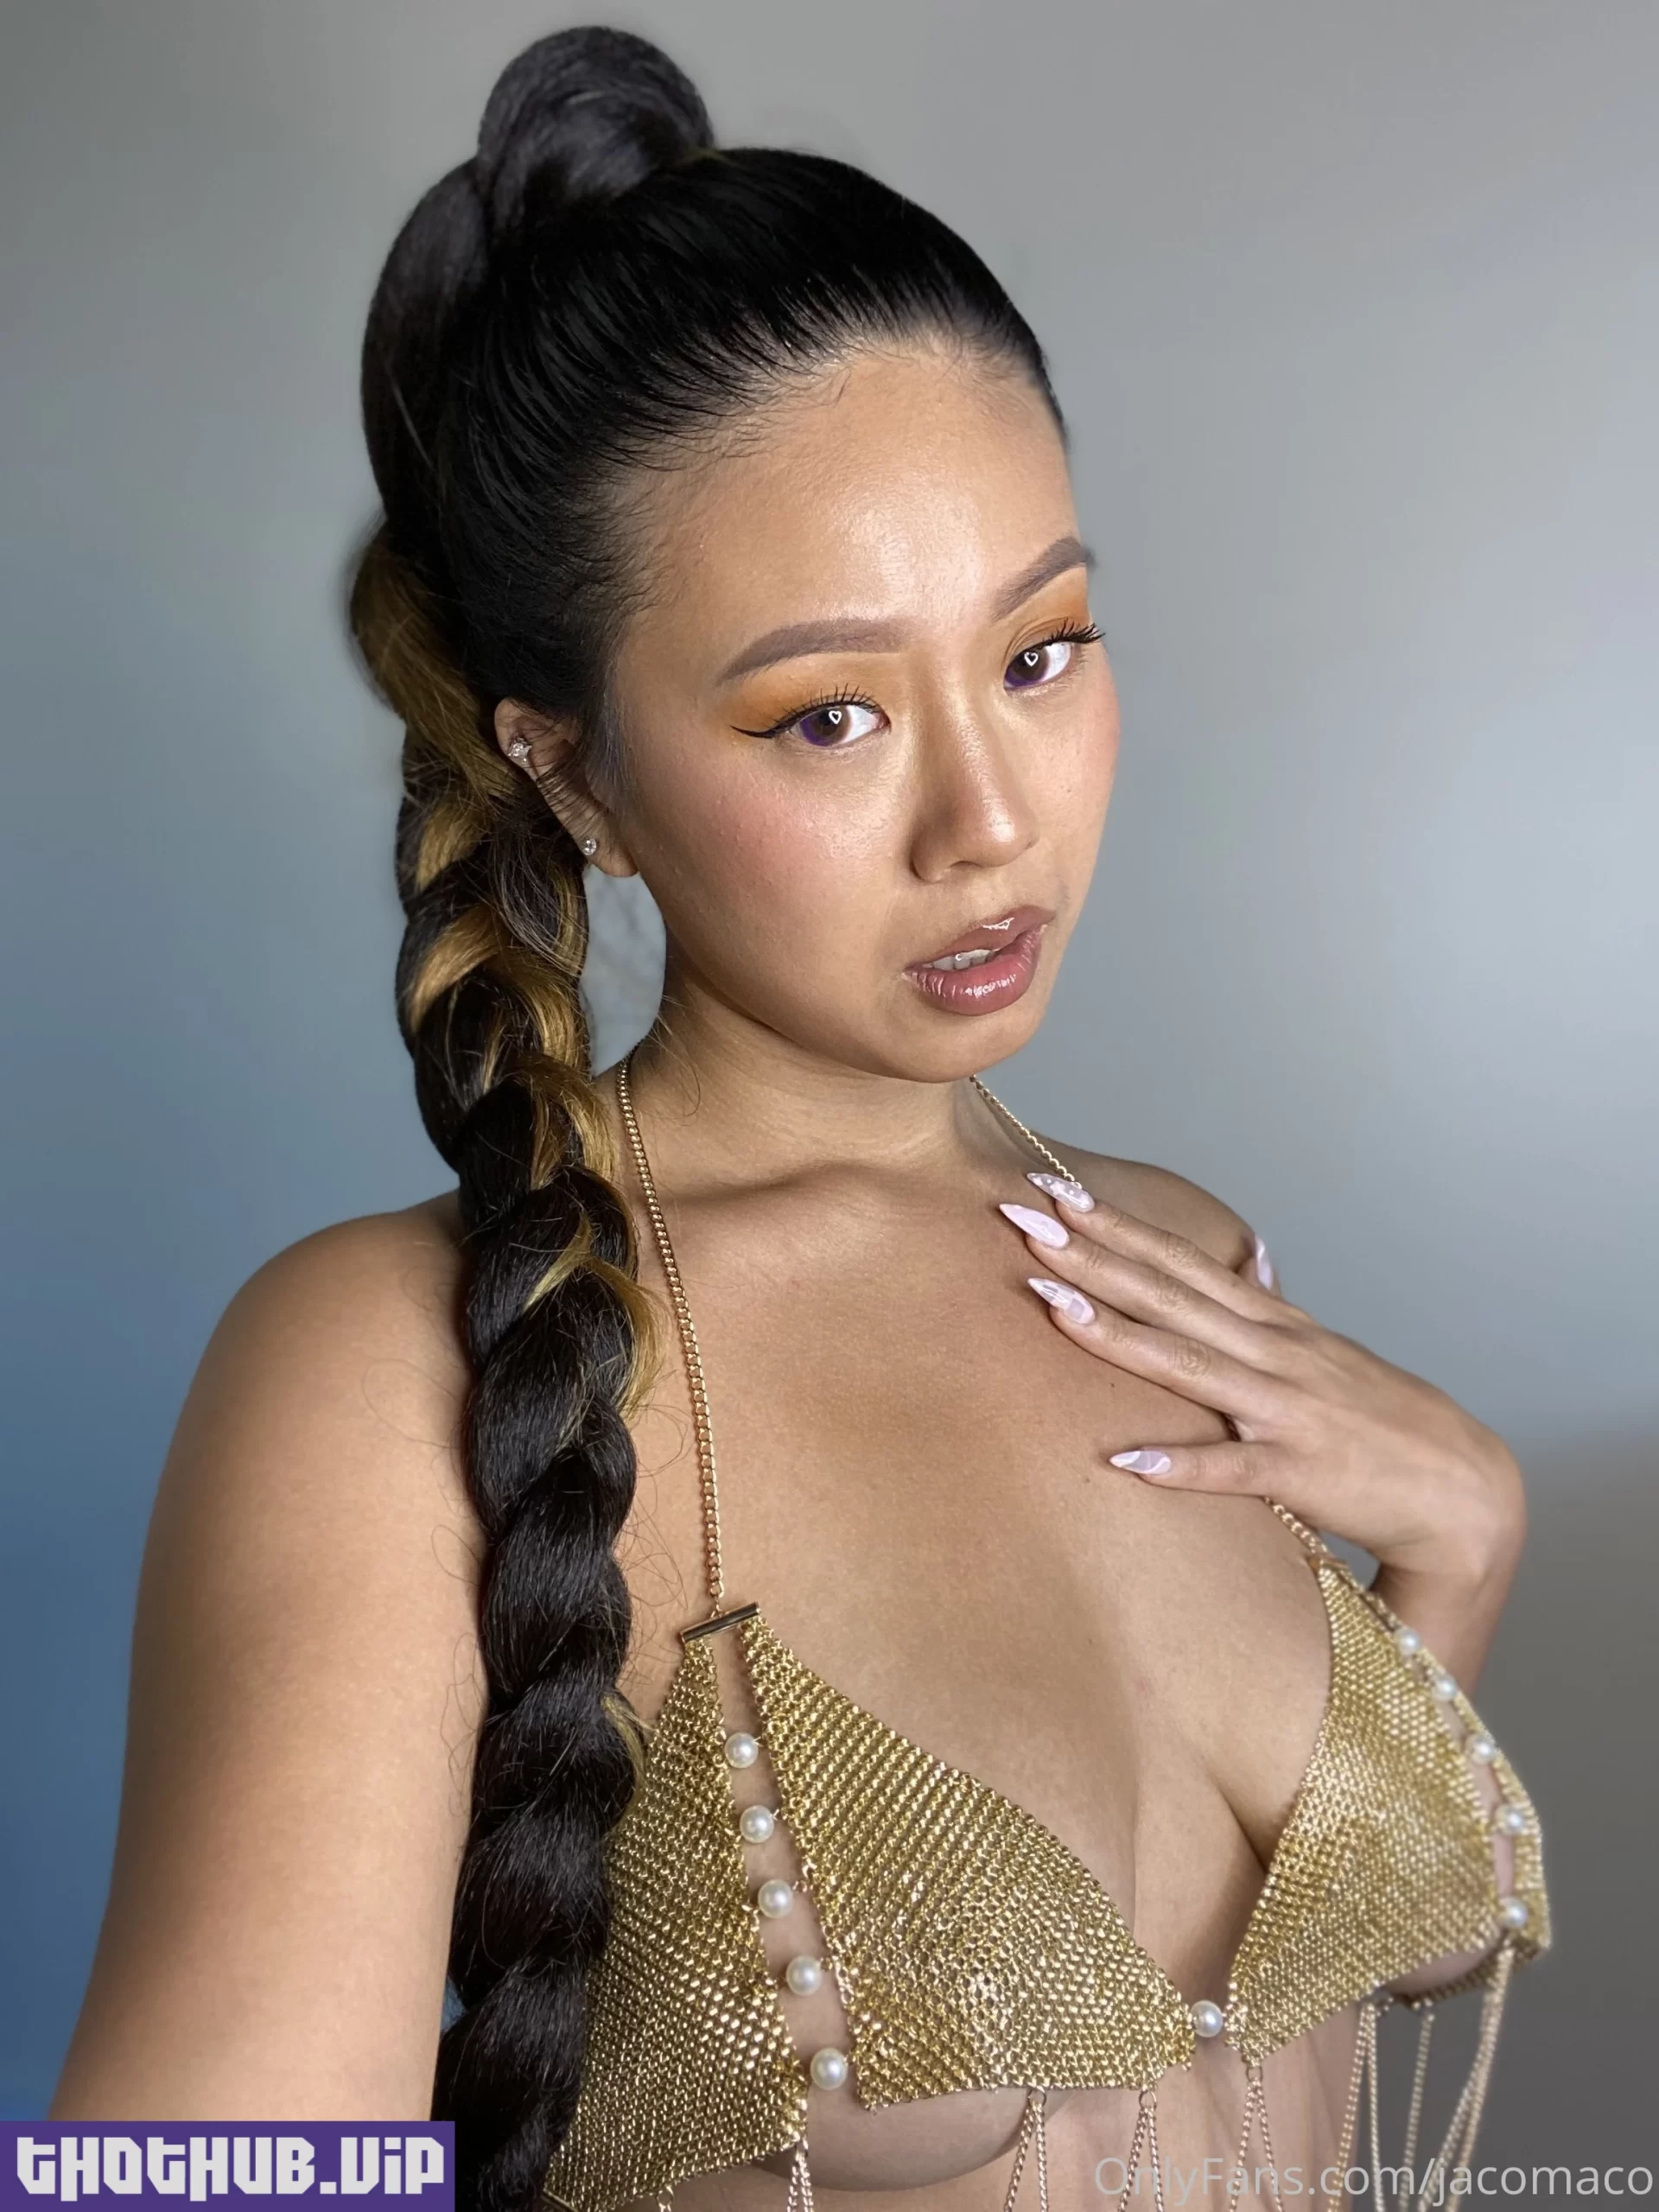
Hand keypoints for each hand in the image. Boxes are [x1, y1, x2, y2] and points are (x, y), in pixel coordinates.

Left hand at [1000, 1176, 1526, 1681]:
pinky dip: (1181, 1465)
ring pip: (1187, 1366)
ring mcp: (1282, 1411)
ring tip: (1051, 1305)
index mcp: (1269, 1326)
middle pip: (1168, 1296)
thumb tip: (1247, 1253)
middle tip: (1023, 1218)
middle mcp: (1271, 1354)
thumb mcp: (1323, 1350)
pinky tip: (1126, 1462)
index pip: (1179, 1262)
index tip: (1055, 1190)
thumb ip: (1274, 1305)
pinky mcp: (1297, 1473)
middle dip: (1092, 1255)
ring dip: (1116, 1334)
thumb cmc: (1378, 1421)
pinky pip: (1231, 1471)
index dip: (1117, 1227)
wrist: (1459, 1486)